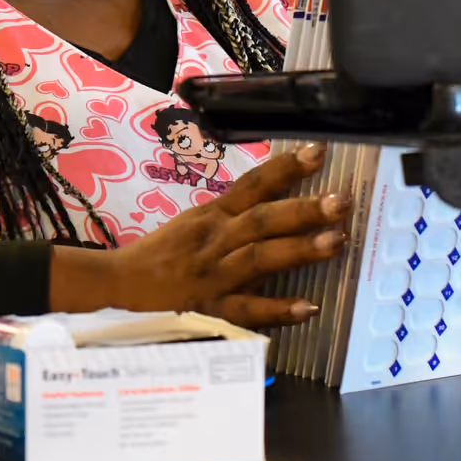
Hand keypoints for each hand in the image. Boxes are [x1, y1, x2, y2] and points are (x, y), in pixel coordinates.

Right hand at [51, 143, 351, 328]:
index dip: (285, 168)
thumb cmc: (160, 253)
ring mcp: (212, 274)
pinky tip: (308, 307)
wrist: (117, 282)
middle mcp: (215, 239)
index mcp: (212, 216)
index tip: (320, 151)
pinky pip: (244, 309)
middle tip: (343, 200)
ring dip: (299, 249)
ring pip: (258, 257)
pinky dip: (276, 308)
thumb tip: (277, 196)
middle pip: (262, 220)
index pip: (251, 186)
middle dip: (304, 209)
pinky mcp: (208, 307)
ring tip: (338, 240)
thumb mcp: (195, 223)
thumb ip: (233, 214)